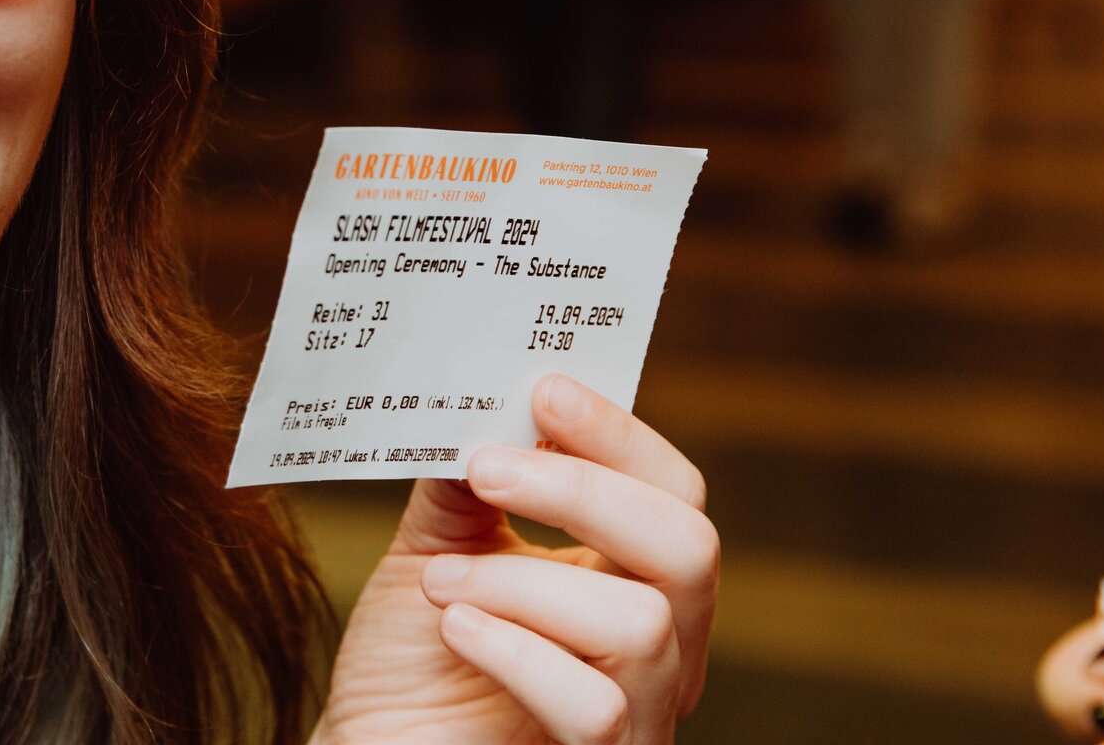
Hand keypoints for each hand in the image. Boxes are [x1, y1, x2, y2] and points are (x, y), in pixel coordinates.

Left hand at [312, 374, 717, 744]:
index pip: (672, 492)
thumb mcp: (438, 548)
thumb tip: (484, 398)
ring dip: (525, 585)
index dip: (618, 435)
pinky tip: (456, 630)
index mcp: (636, 579)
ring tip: (443, 581)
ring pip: (640, 624)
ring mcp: (642, 715)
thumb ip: (469, 482)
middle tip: (486, 468)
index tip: (543, 391)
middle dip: (585, 492)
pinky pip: (595, 708)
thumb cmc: (415, 660)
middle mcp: (663, 647)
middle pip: (688, 546)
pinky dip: (517, 654)